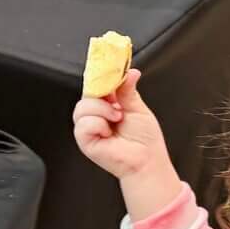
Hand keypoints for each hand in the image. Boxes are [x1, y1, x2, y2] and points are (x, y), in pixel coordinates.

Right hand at [73, 70, 184, 221]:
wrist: (147, 160)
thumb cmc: (144, 140)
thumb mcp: (137, 107)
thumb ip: (128, 89)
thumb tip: (130, 71)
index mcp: (108, 104)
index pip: (97, 85)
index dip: (99, 76)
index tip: (106, 67)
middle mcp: (96, 114)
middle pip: (86, 93)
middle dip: (102, 96)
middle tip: (117, 103)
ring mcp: (89, 127)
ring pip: (82, 107)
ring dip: (102, 111)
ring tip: (116, 118)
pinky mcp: (85, 140)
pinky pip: (83, 124)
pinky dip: (97, 125)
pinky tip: (108, 131)